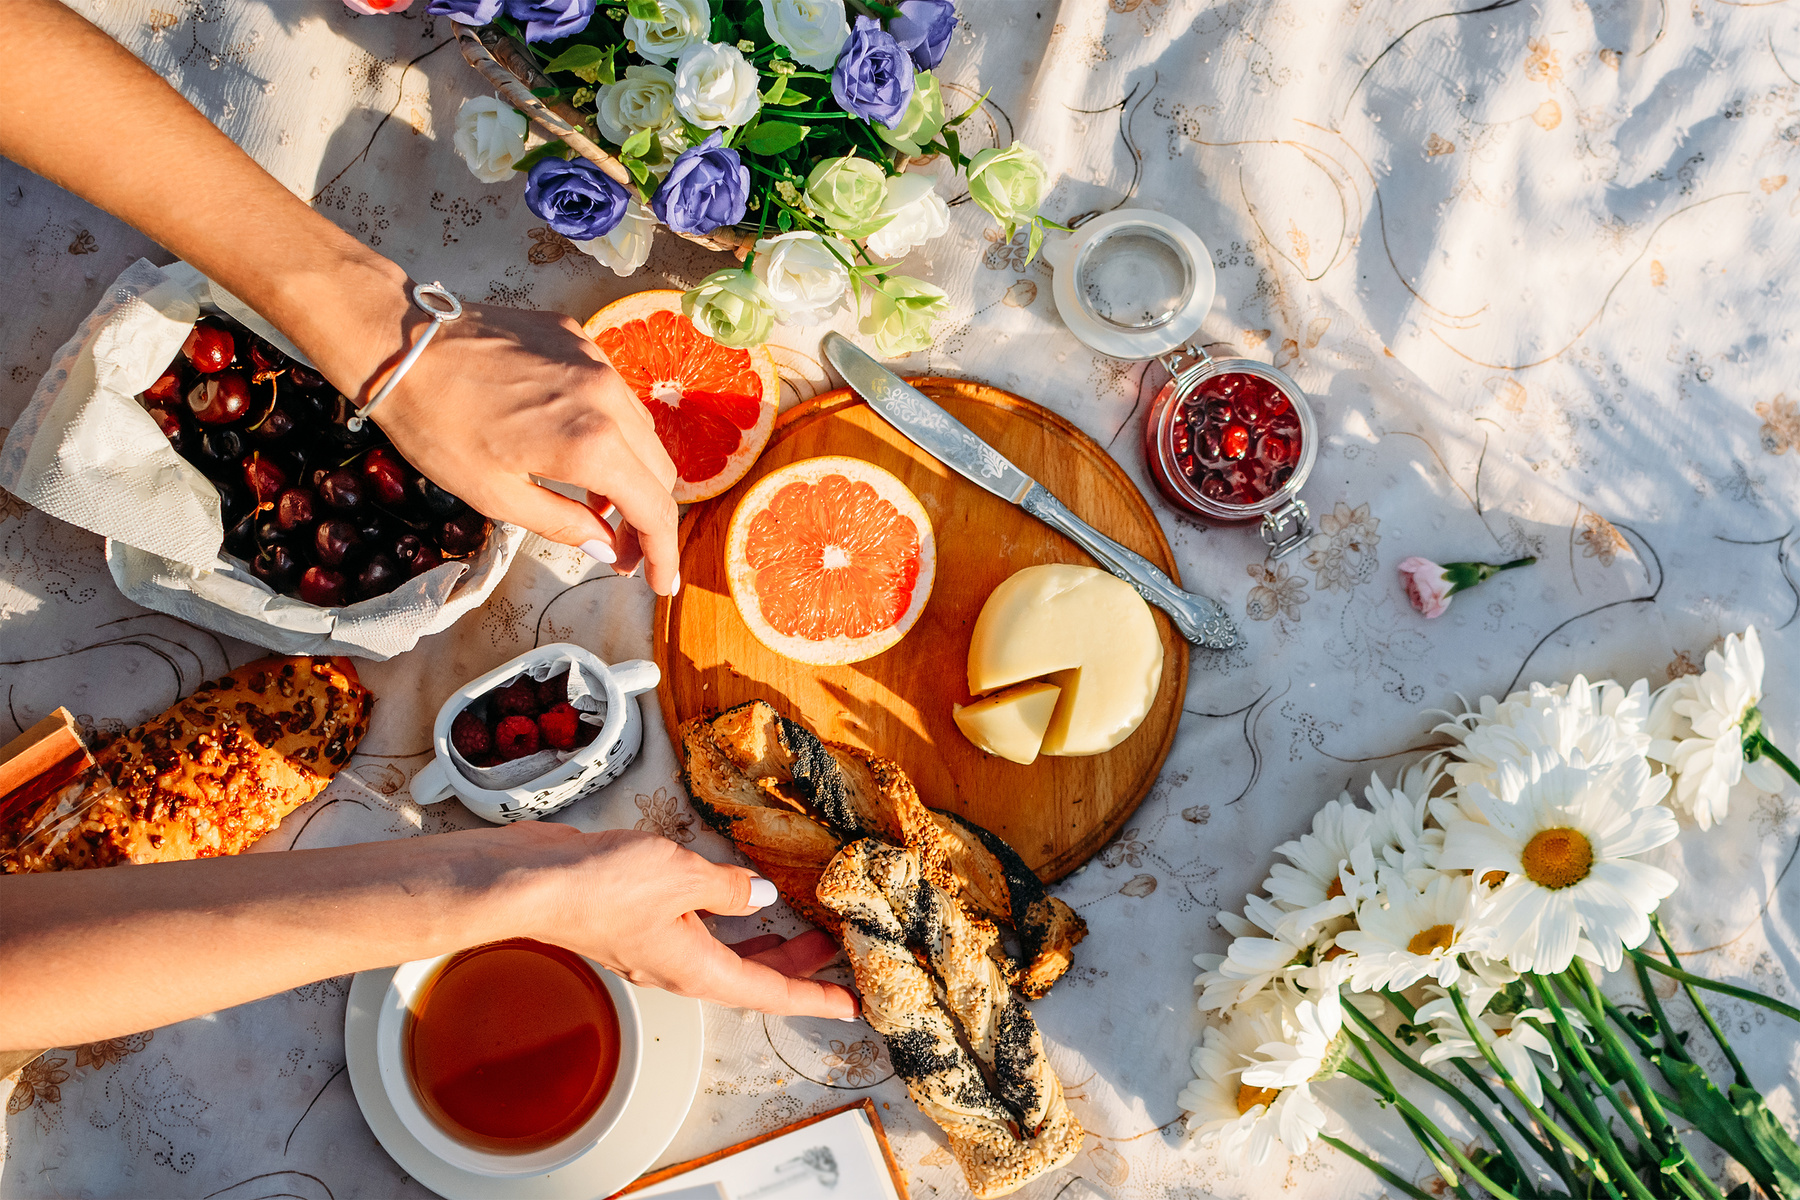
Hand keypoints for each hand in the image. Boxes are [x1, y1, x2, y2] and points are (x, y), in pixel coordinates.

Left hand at [362, 301, 680, 593]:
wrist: (399, 341)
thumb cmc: (436, 425)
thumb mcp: (495, 494)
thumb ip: (563, 524)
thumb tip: (605, 548)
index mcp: (590, 443)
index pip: (654, 509)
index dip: (662, 554)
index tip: (660, 583)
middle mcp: (607, 398)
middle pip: (660, 471)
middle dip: (648, 519)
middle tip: (620, 550)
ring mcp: (595, 361)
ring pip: (643, 431)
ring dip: (632, 474)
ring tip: (596, 503)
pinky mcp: (578, 338)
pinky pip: (614, 394)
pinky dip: (611, 430)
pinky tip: (575, 446)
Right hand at [511, 825, 856, 1018]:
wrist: (530, 883)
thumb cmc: (600, 886)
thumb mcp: (683, 876)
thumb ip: (728, 887)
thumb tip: (758, 896)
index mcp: (697, 968)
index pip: (770, 993)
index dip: (814, 998)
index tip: (850, 1006)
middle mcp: (678, 966)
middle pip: (749, 976)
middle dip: (793, 966)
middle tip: (831, 950)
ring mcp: (655, 947)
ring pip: (722, 953)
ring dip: (761, 942)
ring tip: (794, 923)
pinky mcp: (637, 923)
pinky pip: (695, 929)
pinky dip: (724, 918)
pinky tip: (731, 893)